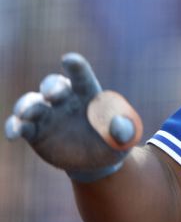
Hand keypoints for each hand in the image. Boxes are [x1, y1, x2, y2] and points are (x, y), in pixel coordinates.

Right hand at [5, 53, 142, 181]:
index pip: (81, 75)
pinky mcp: (35, 132)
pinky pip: (20, 125)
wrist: (97, 162)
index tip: (69, 59)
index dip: (75, 66)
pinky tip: (14, 134)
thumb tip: (117, 124)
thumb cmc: (113, 142)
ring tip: (25, 114)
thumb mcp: (125, 138)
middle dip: (51, 87)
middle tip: (52, 95)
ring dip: (26, 105)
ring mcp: (48, 115)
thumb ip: (125, 130)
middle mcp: (65, 100)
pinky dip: (14, 127)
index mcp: (88, 93)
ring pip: (31, 102)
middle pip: (53, 84)